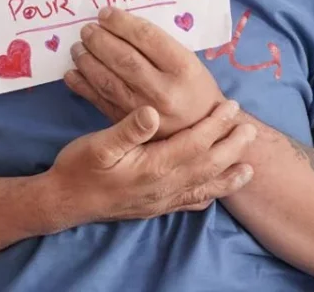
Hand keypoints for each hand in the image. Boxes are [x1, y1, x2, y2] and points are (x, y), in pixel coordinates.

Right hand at [37, 101, 255, 231]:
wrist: (64, 202)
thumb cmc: (79, 168)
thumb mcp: (97, 144)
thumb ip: (127, 129)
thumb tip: (152, 112)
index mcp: (153, 167)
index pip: (194, 144)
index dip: (214, 125)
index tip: (230, 106)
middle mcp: (163, 187)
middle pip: (207, 165)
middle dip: (230, 147)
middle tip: (249, 129)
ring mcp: (161, 201)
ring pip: (203, 187)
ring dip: (227, 176)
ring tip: (249, 168)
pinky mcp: (156, 208)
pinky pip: (190, 203)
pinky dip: (208, 196)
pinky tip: (217, 192)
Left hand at [66, 6, 224, 138]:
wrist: (201, 130)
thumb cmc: (195, 88)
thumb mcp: (190, 61)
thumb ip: (160, 46)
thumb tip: (121, 25)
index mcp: (183, 68)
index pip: (147, 37)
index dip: (122, 23)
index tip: (105, 13)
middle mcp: (164, 90)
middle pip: (125, 59)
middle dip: (100, 40)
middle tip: (87, 29)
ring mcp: (145, 112)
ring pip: (109, 81)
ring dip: (88, 61)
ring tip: (77, 47)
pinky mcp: (130, 126)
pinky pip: (101, 102)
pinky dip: (83, 87)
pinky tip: (72, 74)